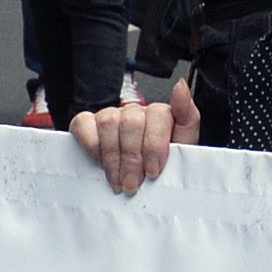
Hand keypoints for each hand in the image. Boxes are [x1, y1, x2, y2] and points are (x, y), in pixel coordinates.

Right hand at [70, 79, 201, 194]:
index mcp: (160, 114)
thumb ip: (187, 116)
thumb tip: (180, 86)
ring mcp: (111, 115)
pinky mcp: (88, 123)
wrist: (143, 185)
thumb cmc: (161, 166)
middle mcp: (135, 111)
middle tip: (132, 184)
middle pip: (131, 122)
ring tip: (118, 181)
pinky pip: (83, 124)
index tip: (153, 171)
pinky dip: (91, 144)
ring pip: (108, 122)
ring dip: (112, 157)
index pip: (158, 115)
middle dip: (132, 158)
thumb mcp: (184, 146)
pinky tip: (99, 162)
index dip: (154, 145)